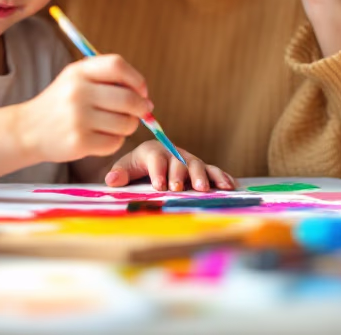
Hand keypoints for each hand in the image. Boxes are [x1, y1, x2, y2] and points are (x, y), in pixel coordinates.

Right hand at [16, 55, 151, 162]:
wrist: (27, 130)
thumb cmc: (61, 104)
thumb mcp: (77, 80)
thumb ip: (109, 81)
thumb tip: (147, 99)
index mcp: (78, 71)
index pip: (118, 65)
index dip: (137, 79)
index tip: (142, 91)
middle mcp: (78, 92)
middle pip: (128, 98)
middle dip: (142, 108)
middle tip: (141, 113)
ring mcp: (78, 118)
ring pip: (126, 123)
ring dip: (129, 126)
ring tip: (116, 125)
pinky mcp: (79, 142)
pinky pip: (115, 142)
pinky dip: (115, 141)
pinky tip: (101, 137)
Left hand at [104, 141, 236, 192]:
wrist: (149, 163)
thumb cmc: (137, 167)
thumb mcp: (126, 168)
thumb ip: (120, 173)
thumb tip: (111, 179)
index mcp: (154, 151)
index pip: (156, 158)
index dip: (158, 171)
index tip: (158, 185)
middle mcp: (174, 153)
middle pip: (179, 162)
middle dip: (179, 175)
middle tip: (178, 188)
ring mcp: (189, 160)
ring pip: (198, 165)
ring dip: (202, 176)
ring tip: (204, 189)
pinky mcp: (202, 169)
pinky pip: (213, 171)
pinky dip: (222, 177)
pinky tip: (229, 186)